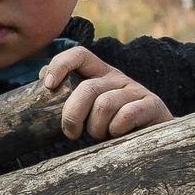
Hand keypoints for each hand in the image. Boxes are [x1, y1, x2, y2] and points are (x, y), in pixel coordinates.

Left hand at [41, 45, 171, 140]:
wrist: (152, 140)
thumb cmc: (113, 126)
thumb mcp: (88, 110)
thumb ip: (69, 95)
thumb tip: (42, 78)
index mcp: (100, 74)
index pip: (79, 54)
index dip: (60, 64)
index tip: (49, 86)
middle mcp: (118, 77)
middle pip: (87, 88)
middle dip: (73, 115)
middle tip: (72, 133)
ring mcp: (136, 90)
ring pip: (104, 105)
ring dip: (96, 128)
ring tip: (101, 136)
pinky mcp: (152, 105)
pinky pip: (126, 115)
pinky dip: (115, 130)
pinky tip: (118, 135)